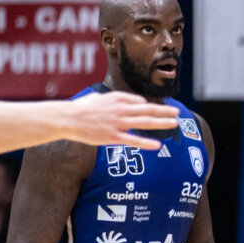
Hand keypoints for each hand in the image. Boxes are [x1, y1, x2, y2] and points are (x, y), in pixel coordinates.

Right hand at [57, 91, 177, 150]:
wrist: (66, 118)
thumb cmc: (81, 108)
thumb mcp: (99, 96)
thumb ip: (118, 98)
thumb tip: (137, 101)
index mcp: (117, 100)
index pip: (139, 102)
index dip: (150, 106)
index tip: (159, 110)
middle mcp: (120, 111)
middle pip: (147, 110)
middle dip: (164, 111)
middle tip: (177, 112)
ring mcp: (117, 124)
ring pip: (144, 123)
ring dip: (161, 123)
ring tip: (174, 123)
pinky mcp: (112, 137)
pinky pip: (132, 140)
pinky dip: (146, 143)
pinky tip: (158, 145)